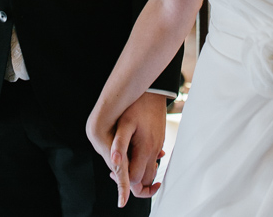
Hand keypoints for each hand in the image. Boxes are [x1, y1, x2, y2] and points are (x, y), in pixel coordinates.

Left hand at [109, 93, 166, 207]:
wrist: (153, 91)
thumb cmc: (137, 105)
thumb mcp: (125, 124)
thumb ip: (120, 145)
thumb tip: (114, 162)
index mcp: (146, 149)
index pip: (136, 180)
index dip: (124, 182)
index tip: (113, 174)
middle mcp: (154, 150)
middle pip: (145, 179)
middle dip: (132, 181)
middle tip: (117, 172)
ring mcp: (158, 146)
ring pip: (150, 171)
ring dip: (139, 172)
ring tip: (123, 163)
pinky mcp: (159, 140)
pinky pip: (153, 159)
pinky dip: (144, 162)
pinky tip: (133, 153)